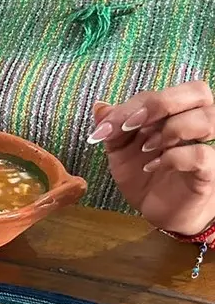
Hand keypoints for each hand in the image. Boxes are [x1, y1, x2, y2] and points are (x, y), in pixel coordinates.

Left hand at [90, 81, 214, 235]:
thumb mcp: (121, 151)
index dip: (133, 105)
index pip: (163, 93)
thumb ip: (113, 128)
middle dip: (157, 105)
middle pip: (197, 92)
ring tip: (145, 148)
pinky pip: (201, 155)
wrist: (160, 212)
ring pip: (206, 118)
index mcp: (178, 112)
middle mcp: (200, 122)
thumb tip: (100, 107)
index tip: (105, 126)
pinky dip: (174, 157)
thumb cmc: (146, 176)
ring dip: (170, 129)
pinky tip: (153, 166)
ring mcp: (209, 145)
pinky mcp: (209, 170)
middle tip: (129, 126)